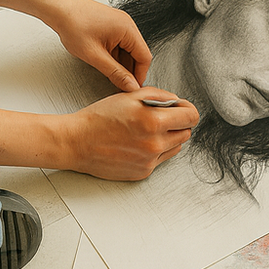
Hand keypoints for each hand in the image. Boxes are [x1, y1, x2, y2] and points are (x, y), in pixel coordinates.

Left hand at [44, 0, 152, 91]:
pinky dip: (113, 56)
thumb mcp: (95, 55)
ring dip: (120, 64)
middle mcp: (126, 24)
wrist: (59, 8)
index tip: (133, 88)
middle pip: (137, 54)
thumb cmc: (73, 24)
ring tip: (109, 76)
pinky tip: (104, 64)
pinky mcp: (110, 25)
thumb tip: (131, 85)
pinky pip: (118, 44)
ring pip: (127, 50)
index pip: (145, 57)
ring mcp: (118, 24)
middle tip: (120, 85)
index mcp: (127, 29)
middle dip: (129, 71)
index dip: (140, 75)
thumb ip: (115, 73)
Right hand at [57, 91, 197, 180]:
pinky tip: (138, 142)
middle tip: (160, 117)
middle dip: (177, 123)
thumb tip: (176, 101)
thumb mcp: (129, 96)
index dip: (187, 109)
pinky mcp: (143, 172)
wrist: (77, 142)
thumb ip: (158, 95)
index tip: (181, 108)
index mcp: (153, 122)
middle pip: (186, 132)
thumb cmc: (99, 118)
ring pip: (176, 147)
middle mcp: (155, 144)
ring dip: (168, 137)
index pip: (191, 117)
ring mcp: (150, 161)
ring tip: (147, 130)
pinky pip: (161, 159)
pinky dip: (155, 150)